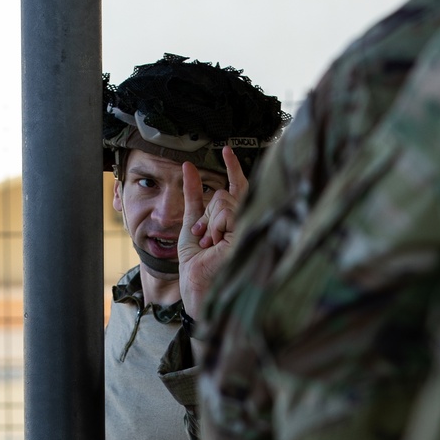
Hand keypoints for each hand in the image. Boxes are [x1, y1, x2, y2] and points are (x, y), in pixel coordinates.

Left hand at [178, 147, 247, 319]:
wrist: (196, 289)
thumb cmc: (195, 267)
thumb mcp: (191, 225)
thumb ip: (193, 197)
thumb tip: (189, 168)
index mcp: (236, 222)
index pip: (238, 189)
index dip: (231, 167)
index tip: (225, 149)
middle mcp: (247, 224)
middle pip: (226, 194)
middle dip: (207, 212)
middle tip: (204, 237)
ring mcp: (250, 229)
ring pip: (226, 200)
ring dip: (209, 221)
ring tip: (210, 244)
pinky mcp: (249, 234)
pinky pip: (228, 211)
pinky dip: (214, 223)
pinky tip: (214, 240)